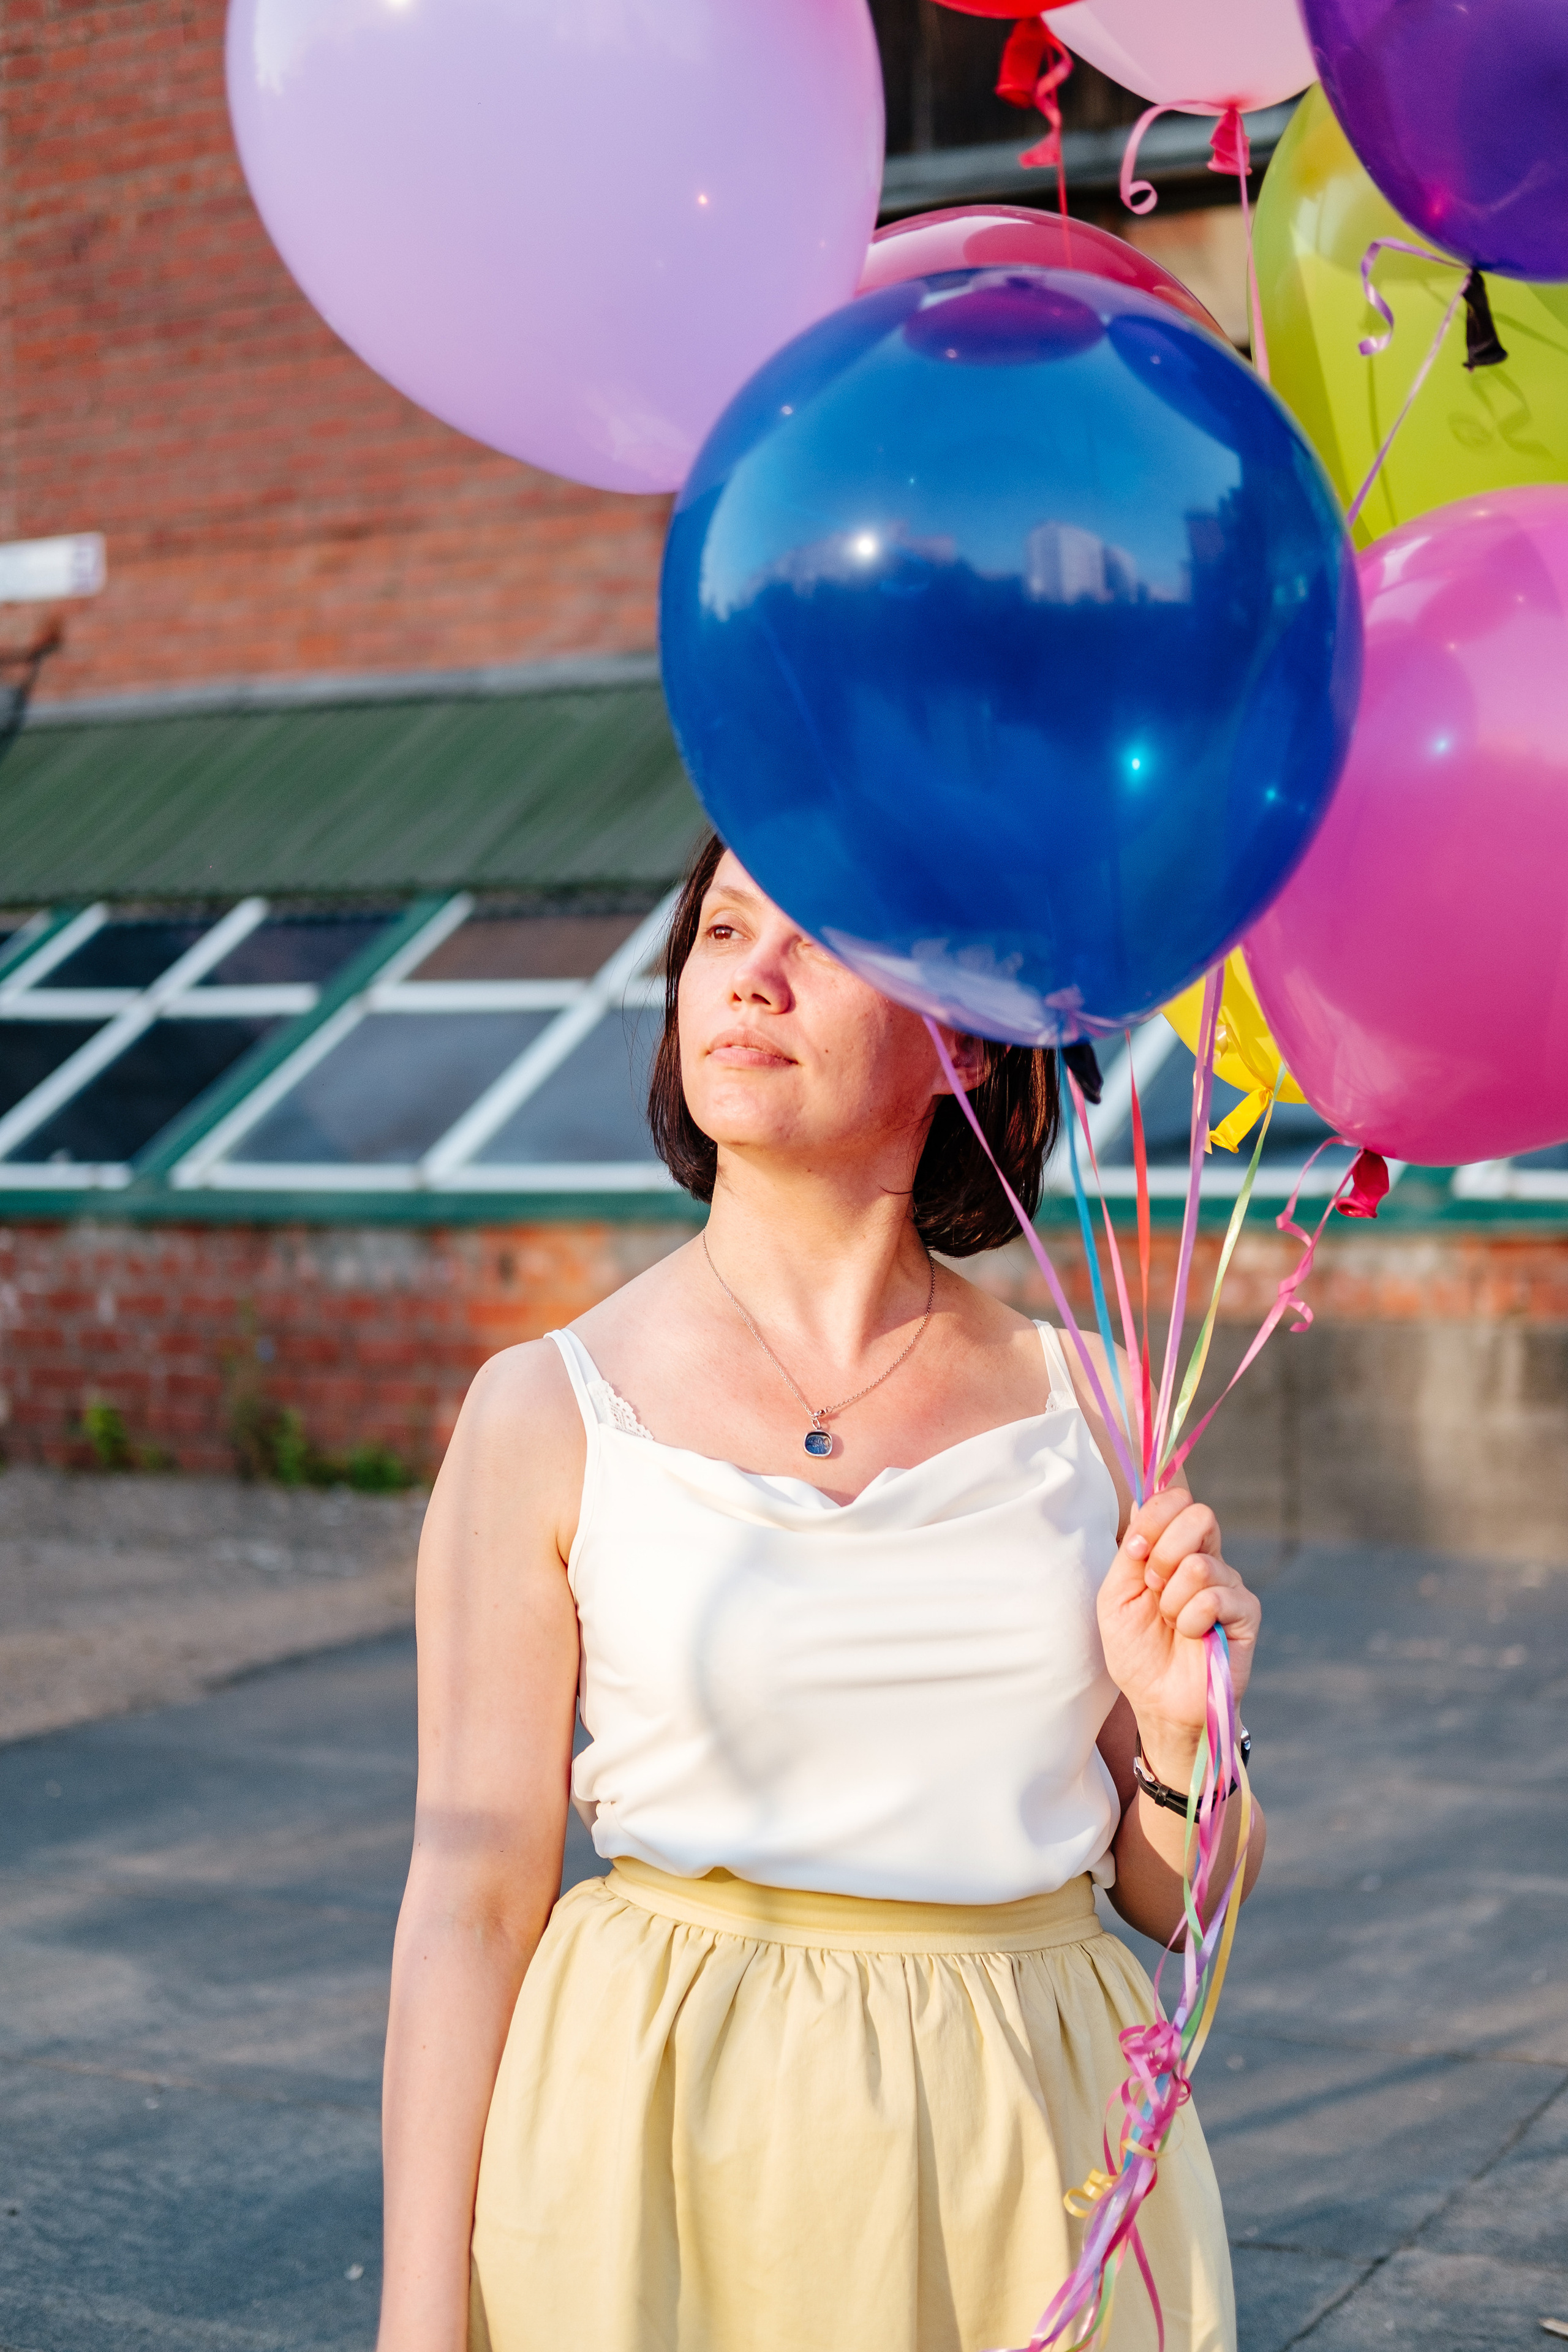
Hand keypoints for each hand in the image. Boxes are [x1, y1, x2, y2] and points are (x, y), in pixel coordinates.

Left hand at [1096, 1488, 1259, 1783]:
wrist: (1158, 1701)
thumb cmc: (1136, 1650)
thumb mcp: (1116, 1596)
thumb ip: (1131, 1549)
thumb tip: (1141, 1499)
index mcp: (1175, 1549)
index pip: (1178, 1501)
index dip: (1155, 1517)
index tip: (1134, 1551)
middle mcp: (1206, 1559)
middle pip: (1200, 1515)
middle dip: (1164, 1552)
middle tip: (1153, 1586)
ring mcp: (1229, 1584)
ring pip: (1201, 1563)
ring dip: (1172, 1599)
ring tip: (1171, 1623)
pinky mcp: (1246, 1613)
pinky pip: (1217, 1597)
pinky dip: (1191, 1620)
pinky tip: (1191, 1635)